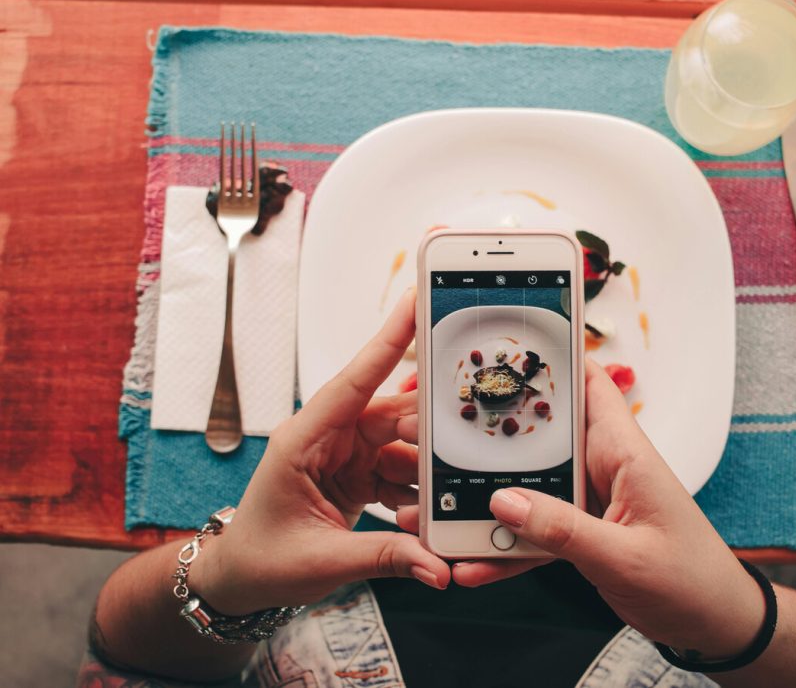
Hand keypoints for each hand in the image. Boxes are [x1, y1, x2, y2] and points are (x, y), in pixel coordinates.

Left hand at [192, 290, 449, 614]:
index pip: (352, 382)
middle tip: (466, 444)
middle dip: (429, 430)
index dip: (387, 341)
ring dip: (425, 472)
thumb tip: (437, 565)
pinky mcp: (358, 473)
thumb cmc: (261, 560)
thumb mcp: (323, 561)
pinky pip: (401, 471)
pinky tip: (424, 515)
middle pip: (392, 415)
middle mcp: (327, 437)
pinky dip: (417, 493)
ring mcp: (344, 454)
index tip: (416, 303)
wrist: (241, 580)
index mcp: (303, 439)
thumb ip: (385, 557)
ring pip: (403, 444)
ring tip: (440, 502)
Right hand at [399, 360, 761, 658]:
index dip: (553, 358)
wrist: (714, 625)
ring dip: (488, 501)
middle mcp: (604, 468)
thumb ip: (564, 531)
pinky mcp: (582, 532)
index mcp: (624, 453)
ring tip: (439, 511)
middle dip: (492, 435)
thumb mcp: (625, 557)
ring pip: (529, 487)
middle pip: (541, 435)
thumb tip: (504, 503)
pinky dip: (506, 547)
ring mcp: (590, 501)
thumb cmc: (692, 581)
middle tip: (437, 433)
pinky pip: (535, 531)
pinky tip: (473, 563)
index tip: (502, 346)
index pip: (590, 385)